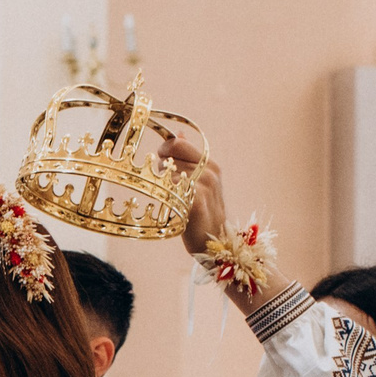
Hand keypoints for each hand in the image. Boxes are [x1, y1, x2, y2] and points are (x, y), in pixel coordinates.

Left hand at [159, 136, 225, 256]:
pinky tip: (172, 208)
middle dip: (161, 169)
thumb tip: (178, 134)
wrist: (214, 243)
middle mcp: (209, 172)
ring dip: (162, 186)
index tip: (161, 160)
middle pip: (169, 158)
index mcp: (211, 165)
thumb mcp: (202, 182)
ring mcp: (204, 186)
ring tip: (173, 200)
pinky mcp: (196, 203)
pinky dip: (166, 197)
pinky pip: (170, 190)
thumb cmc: (204, 212)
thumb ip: (189, 157)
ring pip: (167, 174)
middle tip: (168, 187)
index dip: (164, 150)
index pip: (178, 143)